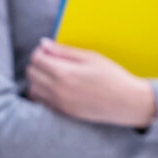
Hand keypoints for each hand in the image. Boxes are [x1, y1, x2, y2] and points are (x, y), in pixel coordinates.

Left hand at [26, 39, 156, 126]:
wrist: (127, 103)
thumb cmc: (113, 77)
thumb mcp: (91, 57)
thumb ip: (64, 51)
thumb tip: (44, 44)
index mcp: (64, 73)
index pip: (37, 59)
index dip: (41, 51)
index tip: (50, 49)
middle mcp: (57, 90)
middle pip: (31, 73)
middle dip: (38, 64)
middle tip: (52, 60)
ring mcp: (58, 103)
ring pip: (32, 89)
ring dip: (37, 79)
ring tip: (53, 74)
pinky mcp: (62, 112)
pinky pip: (41, 101)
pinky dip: (42, 93)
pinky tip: (56, 87)